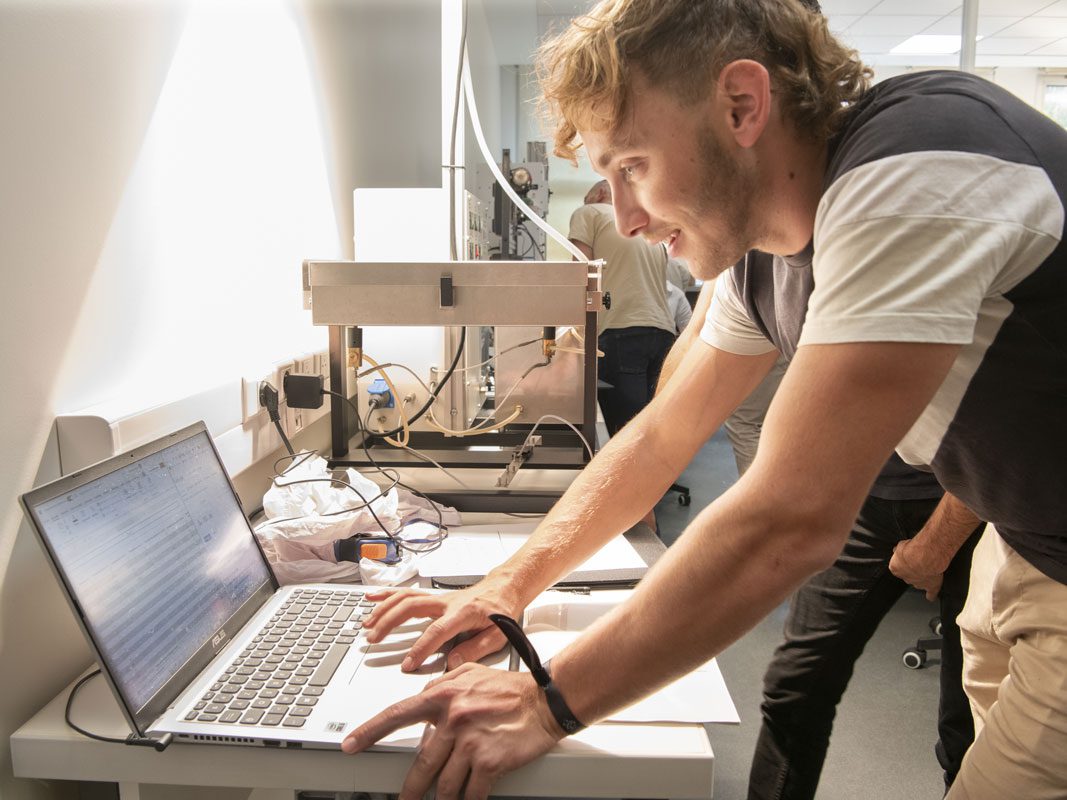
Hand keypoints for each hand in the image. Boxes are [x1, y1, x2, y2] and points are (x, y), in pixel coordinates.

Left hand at [341, 663, 563, 799]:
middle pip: (421, 764)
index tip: (350, 744)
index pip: (397, 715)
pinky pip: (471, 793)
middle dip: (408, 789)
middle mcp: (453, 719)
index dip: (369, 732)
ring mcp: (470, 742)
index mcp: (443, 696)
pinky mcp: (489, 761)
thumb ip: (443, 684)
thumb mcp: (470, 674)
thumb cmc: (511, 689)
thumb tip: (423, 695)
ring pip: (443, 784)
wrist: (545, 699)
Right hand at [363, 581, 522, 670]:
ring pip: (406, 598)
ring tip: (367, 624)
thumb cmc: (502, 611)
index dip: (420, 648)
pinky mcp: (433, 598)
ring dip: (384, 609)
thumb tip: (452, 664)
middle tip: (374, 639)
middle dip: (389, 622)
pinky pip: (407, 593)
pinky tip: (372, 598)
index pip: (437, 631)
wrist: (505, 589)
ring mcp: (438, 598)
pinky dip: (388, 594)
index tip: (407, 664)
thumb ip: (475, 649)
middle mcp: (447, 602)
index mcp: (464, 612)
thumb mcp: (499, 635)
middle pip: (411, 607)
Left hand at [889, 538, 944, 599]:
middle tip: (919, 562)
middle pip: (908, 575)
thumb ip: (899, 550)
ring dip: (921, 577)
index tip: (908, 558)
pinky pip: (930, 594)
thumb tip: (898, 549)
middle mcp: (905, 577)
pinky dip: (931, 595)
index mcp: (895, 568)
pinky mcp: (931, 586)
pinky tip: (931, 596)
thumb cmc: (914, 549)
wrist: (926, 555)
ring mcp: (918, 583)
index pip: (897, 567)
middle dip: (912, 570)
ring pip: (918, 583)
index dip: (903, 562)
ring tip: (927, 570)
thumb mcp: (901, 545)